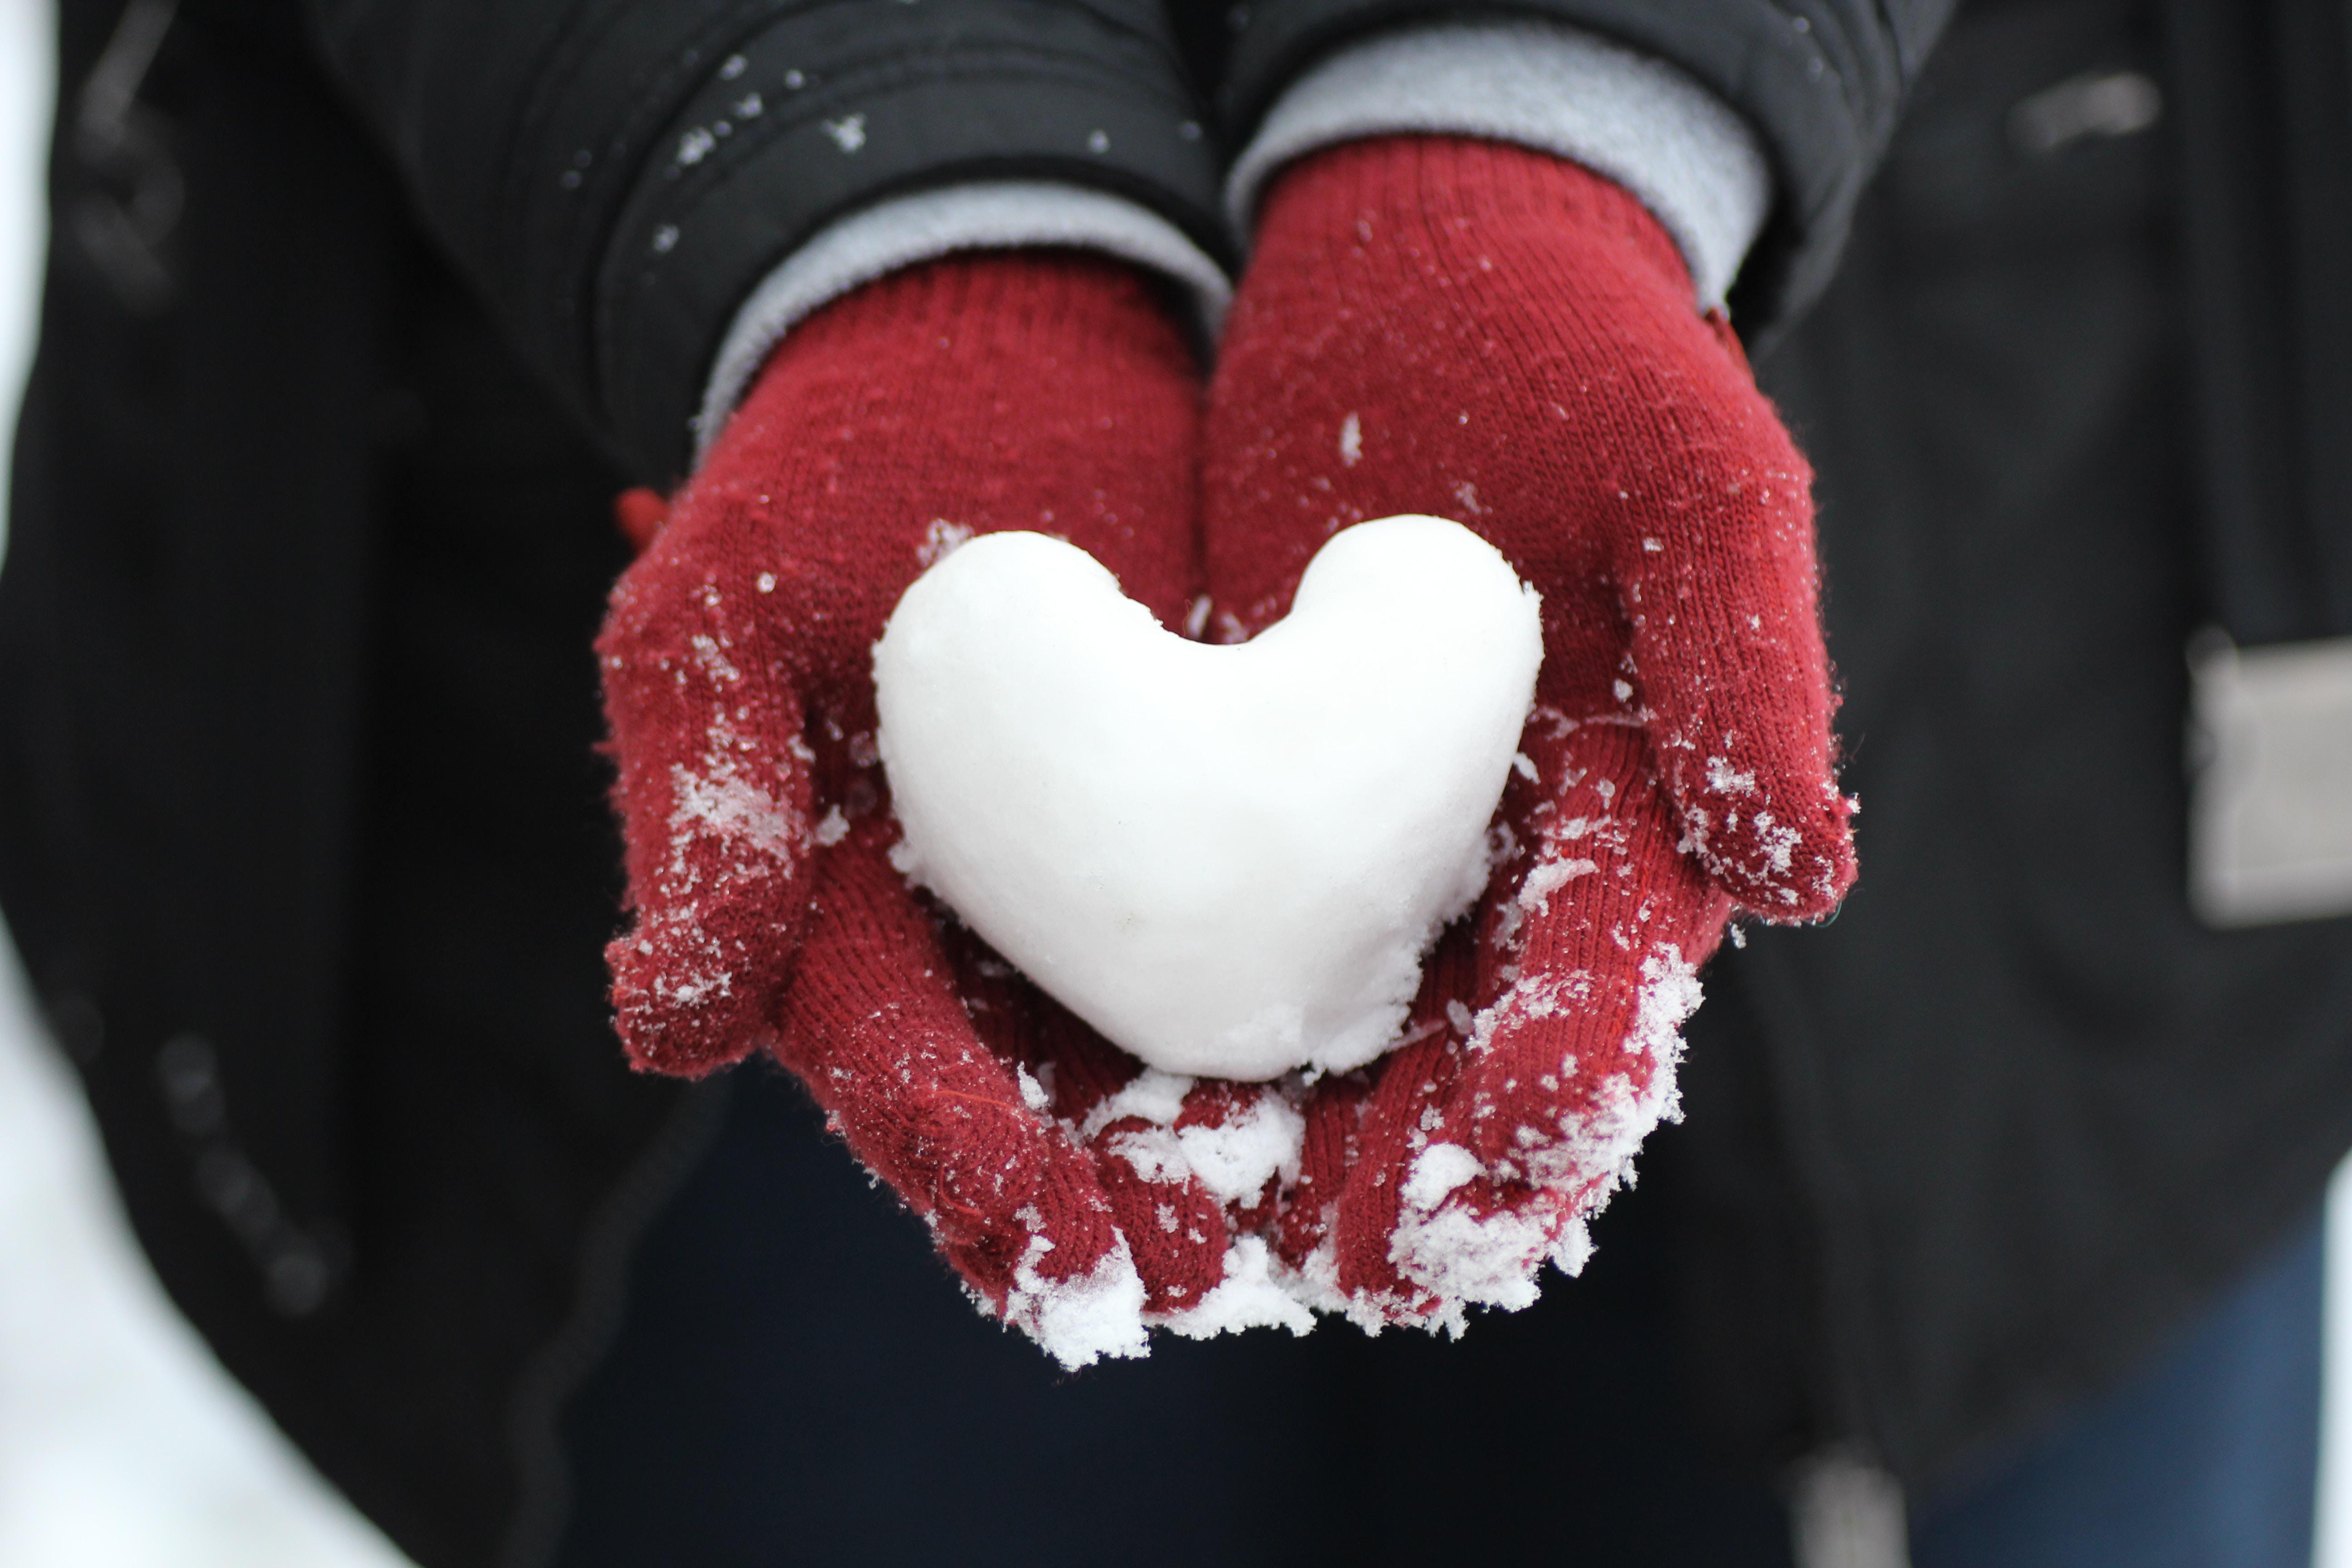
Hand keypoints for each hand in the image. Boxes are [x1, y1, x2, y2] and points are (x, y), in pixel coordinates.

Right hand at [598, 254, 1298, 1362]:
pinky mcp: (1254, 814)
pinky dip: (1368, 1008)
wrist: (995, 340)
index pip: (905, 1074)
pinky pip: (1311, 931)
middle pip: (1064, 1117)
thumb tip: (658, 1030)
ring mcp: (1127, 890)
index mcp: (850, 925)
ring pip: (1196, 1060)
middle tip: (1223, 1287)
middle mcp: (995, 944)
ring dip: (1275, 1161)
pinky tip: (1446, 1079)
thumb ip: (707, 812)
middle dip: (1142, 1212)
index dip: (973, 1169)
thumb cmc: (827, 476)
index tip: (1059, 1254)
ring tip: (1361, 1241)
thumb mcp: (729, 611)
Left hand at [1205, 137, 1854, 1330]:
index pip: (1604, 999)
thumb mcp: (1693, 482)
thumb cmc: (1594, 365)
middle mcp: (1492, 877)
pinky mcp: (1234, 803)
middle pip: (1456, 1071)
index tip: (1502, 1173)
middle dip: (1407, 1180)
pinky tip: (1088, 1112)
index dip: (1556, 1092)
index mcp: (1627, 831)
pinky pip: (1194, 939)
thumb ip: (1748, 666)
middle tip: (1345, 1265)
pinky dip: (1155, 1033)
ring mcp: (1356, 850)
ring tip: (1202, 1252)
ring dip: (1268, 1157)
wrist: (1429, 271)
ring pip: (1318, 1045)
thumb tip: (1809, 880)